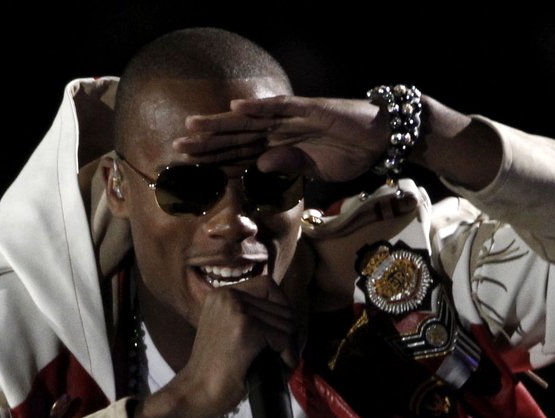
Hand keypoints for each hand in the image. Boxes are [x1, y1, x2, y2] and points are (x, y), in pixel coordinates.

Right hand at [133, 276, 297, 417]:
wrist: (196, 392)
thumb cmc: (215, 368)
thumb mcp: (227, 329)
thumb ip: (249, 314)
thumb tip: (288, 310)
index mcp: (222, 293)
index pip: (269, 286)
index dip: (282, 309)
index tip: (280, 333)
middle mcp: (228, 295)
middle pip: (281, 305)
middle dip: (288, 332)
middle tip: (282, 354)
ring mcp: (237, 310)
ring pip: (286, 322)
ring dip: (289, 346)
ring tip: (279, 363)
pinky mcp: (247, 328)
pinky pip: (284, 338)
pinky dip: (288, 356)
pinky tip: (281, 368)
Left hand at [174, 96, 387, 181]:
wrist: (379, 139)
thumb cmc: (349, 154)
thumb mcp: (315, 172)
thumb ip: (288, 169)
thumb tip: (259, 169)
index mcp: (277, 147)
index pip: (239, 156)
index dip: (214, 162)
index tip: (189, 172)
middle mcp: (277, 130)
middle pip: (235, 138)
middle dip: (206, 144)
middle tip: (175, 150)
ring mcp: (290, 118)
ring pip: (248, 122)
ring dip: (220, 125)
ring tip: (192, 128)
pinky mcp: (308, 109)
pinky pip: (280, 108)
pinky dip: (259, 108)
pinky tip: (236, 110)